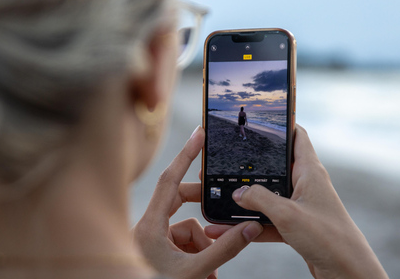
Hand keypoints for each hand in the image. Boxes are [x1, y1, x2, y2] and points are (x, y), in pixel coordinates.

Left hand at [133, 126, 262, 278]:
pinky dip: (195, 257)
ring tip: (209, 276)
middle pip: (182, 204)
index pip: (170, 179)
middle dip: (205, 220)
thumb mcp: (193, 271)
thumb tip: (251, 227)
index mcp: (149, 225)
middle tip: (222, 223)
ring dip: (203, 251)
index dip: (186, 155)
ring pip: (185, 230)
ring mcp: (151, 239)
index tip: (199, 134)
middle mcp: (148, 227)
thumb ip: (224, 249)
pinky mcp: (156, 250)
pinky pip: (181, 244)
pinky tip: (202, 277)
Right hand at [205, 125, 387, 278]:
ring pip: (269, 196)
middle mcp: (305, 184)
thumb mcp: (288, 214)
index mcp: (310, 171)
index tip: (259, 118)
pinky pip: (269, 219)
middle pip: (275, 167)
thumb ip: (259, 199)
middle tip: (227, 163)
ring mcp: (300, 205)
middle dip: (252, 167)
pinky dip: (252, 223)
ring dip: (248, 200)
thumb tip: (237, 193)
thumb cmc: (328, 238)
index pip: (297, 136)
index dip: (281, 124)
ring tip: (222, 197)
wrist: (346, 272)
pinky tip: (230, 227)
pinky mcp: (296, 225)